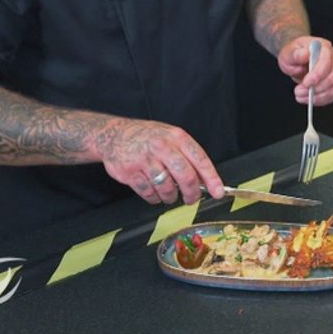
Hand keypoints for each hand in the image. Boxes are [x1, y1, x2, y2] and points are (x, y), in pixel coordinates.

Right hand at [92, 118, 224, 205]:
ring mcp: (145, 160)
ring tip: (169, 193)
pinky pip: (149, 194)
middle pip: (185, 177)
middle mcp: (162, 147)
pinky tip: (154, 191)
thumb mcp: (170, 137)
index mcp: (176, 137)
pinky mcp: (130, 172)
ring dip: (171, 197)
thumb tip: (205, 180)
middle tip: (192, 199)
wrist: (114, 135)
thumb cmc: (147, 138)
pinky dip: (154, 198)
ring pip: (167, 189)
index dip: (212, 178)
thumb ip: (187, 156)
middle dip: (192, 194)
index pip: (200, 160)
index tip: (218, 192)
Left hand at [278, 36, 332, 105]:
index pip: (326, 61)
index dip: (317, 74)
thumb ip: (296, 54)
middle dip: (315, 88)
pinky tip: (307, 99)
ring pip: (332, 88)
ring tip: (300, 96)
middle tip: (298, 91)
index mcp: (324, 47)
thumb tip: (305, 54)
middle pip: (331, 77)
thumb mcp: (289, 52)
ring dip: (316, 96)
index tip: (306, 83)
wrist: (296, 59)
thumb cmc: (294, 54)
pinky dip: (319, 100)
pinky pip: (330, 95)